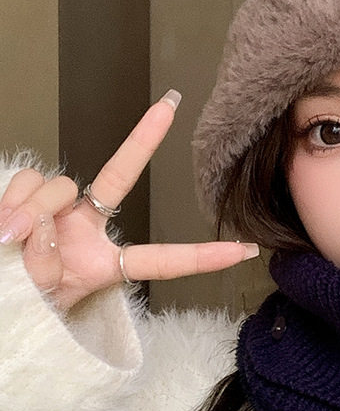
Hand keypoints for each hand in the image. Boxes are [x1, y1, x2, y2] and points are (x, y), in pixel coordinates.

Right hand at [0, 91, 259, 312]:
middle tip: (168, 107)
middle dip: (144, 139)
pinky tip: (1, 225)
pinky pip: (27, 180)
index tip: (245, 250)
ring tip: (8, 240)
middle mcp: (86, 229)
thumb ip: (46, 265)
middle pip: (116, 180)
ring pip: (60, 183)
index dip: (202, 257)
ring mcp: (57, 210)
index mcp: (103, 264)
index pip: (162, 259)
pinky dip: (12, 200)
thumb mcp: (43, 298)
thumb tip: (37, 222)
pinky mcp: (25, 197)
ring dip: (32, 209)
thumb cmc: (17, 303)